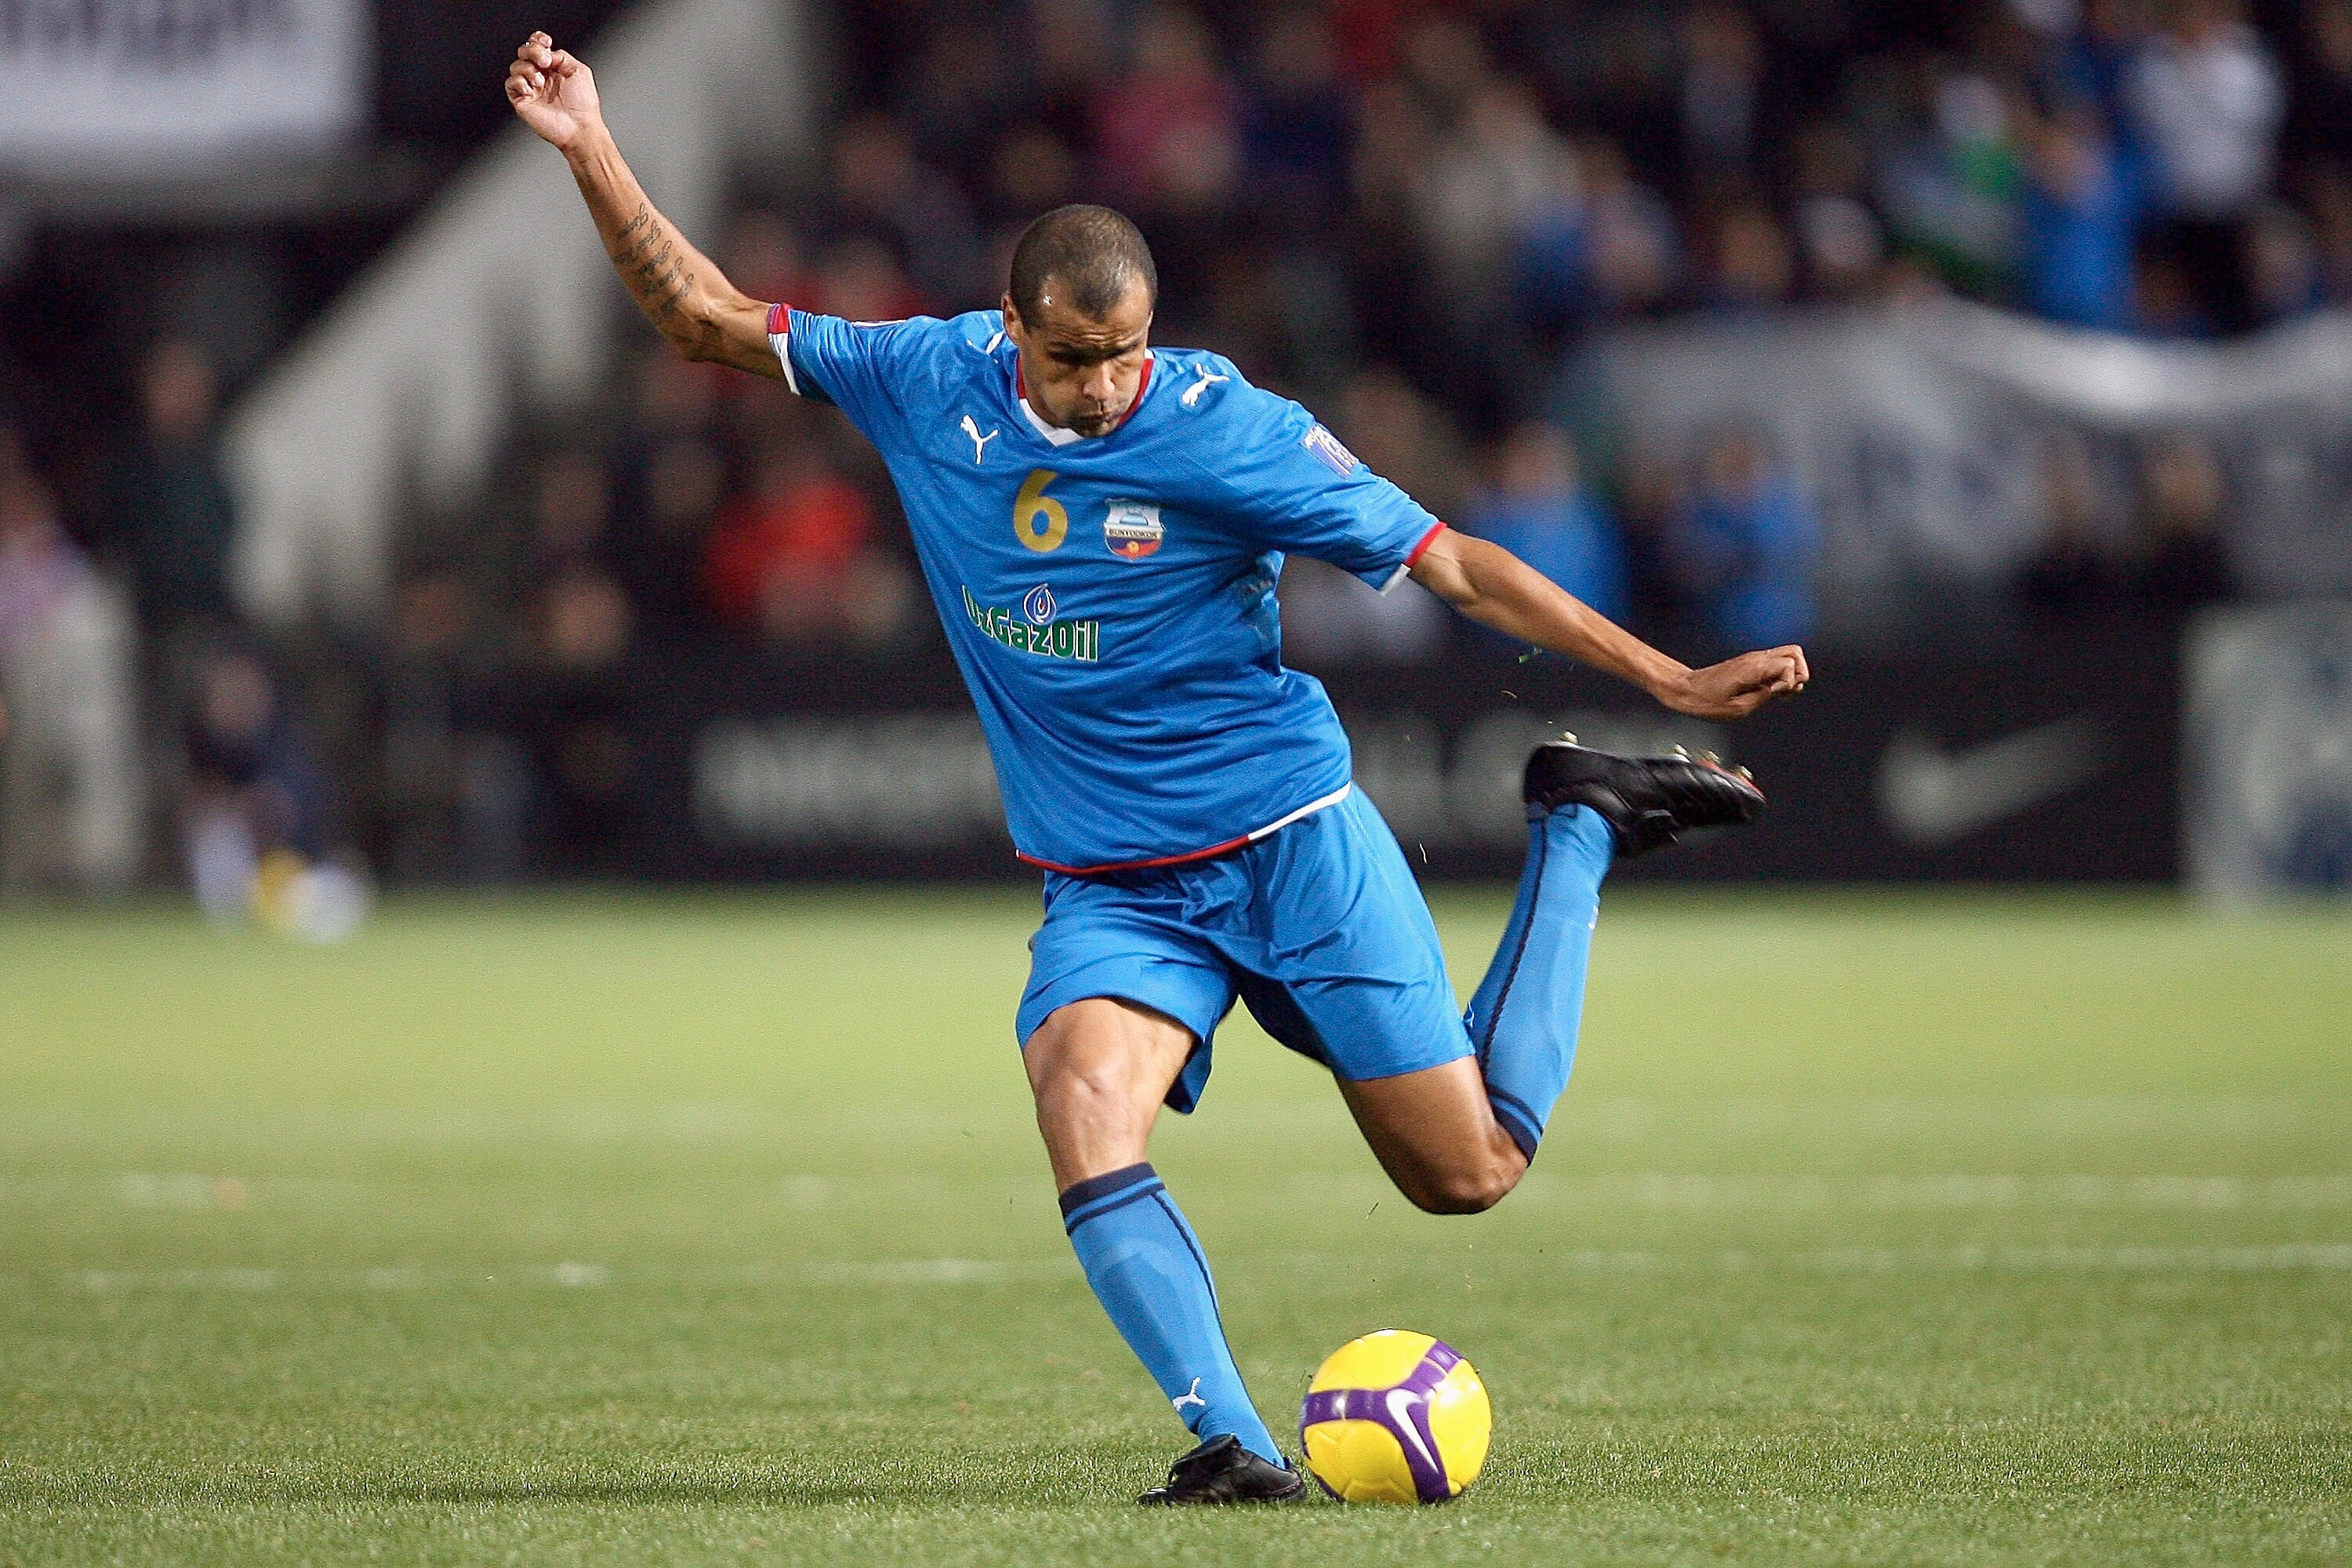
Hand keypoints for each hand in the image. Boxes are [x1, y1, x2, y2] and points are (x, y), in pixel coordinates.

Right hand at [506, 32, 600, 151]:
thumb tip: (545, 53)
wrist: (579, 127)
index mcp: (554, 68)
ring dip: (528, 69)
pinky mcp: (522, 100)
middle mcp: (541, 76)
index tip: (546, 42)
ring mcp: (531, 88)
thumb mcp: (579, 71)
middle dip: (532, 51)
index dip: (538, 40)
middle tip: (545, 62)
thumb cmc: (583, 105)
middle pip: (524, 51)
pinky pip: (511, 83)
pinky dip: (520, 82)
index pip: (538, 46)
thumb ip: (561, 56)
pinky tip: (532, 90)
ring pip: (516, 65)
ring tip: (541, 82)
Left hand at [1654, 645, 1808, 719]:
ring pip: (1787, 655)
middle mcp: (1755, 658)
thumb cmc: (1706, 700)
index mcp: (1753, 667)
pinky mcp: (1749, 663)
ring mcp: (1753, 658)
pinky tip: (1770, 690)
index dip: (1789, 682)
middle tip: (1786, 691)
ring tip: (1780, 691)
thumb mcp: (1739, 708)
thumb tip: (1783, 689)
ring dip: (1791, 673)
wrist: (1685, 690)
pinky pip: (1775, 662)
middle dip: (1798, 673)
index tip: (1775, 693)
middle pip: (1795, 652)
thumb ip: (1766, 697)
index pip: (1790, 664)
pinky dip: (1780, 675)